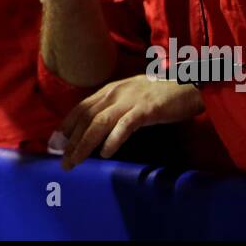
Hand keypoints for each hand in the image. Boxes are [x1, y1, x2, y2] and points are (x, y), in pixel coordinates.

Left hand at [58, 74, 203, 169]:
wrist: (188, 84)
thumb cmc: (160, 93)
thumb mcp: (131, 96)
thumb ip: (114, 107)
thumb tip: (96, 127)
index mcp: (111, 89)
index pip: (82, 107)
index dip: (67, 125)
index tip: (57, 143)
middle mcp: (116, 92)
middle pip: (86, 117)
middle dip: (72, 141)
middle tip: (63, 161)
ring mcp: (130, 100)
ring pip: (100, 123)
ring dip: (85, 144)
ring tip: (75, 161)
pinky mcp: (146, 109)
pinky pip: (125, 125)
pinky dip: (113, 139)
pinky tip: (105, 153)